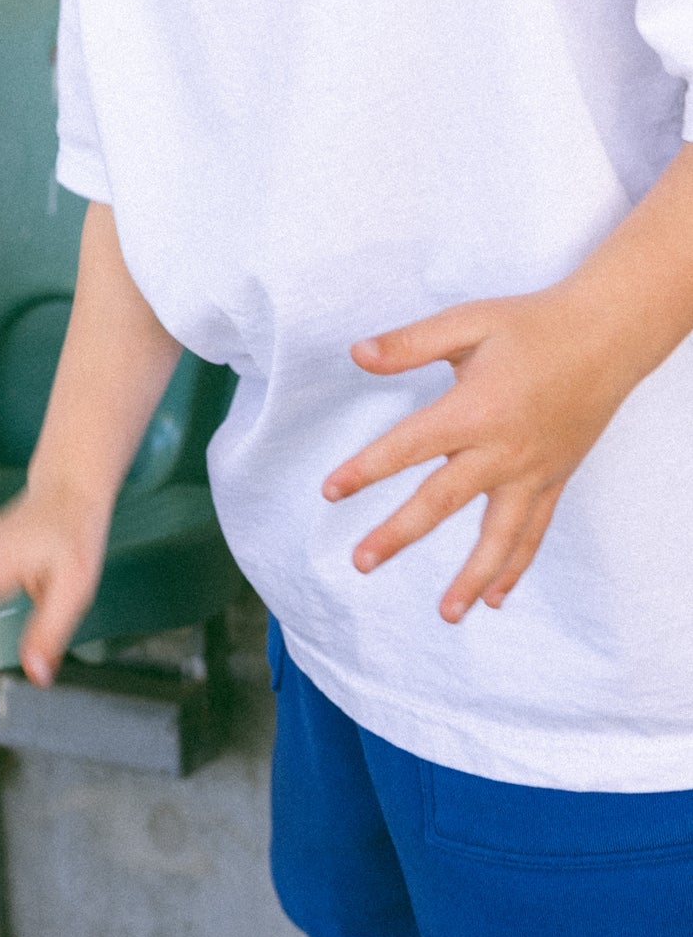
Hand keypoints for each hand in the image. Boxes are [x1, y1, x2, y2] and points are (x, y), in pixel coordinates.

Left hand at [322, 286, 632, 624]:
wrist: (607, 335)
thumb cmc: (530, 325)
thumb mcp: (467, 322)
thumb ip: (410, 344)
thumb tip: (356, 353)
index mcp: (474, 410)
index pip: (407, 446)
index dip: (365, 469)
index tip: (329, 491)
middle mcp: (503, 450)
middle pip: (442, 501)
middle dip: (399, 534)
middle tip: (361, 562)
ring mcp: (532, 472)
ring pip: (499, 537)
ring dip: (472, 578)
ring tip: (446, 614)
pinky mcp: (554, 480)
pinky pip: (533, 532)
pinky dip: (515, 567)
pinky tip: (496, 599)